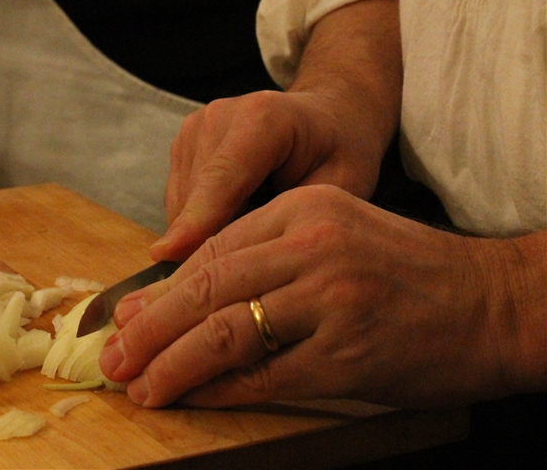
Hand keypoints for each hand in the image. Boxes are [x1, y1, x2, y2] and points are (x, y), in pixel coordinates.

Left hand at [100, 185, 546, 408]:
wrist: (494, 302)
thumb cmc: (407, 272)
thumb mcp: (335, 233)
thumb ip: (266, 254)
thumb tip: (184, 293)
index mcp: (304, 208)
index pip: (213, 252)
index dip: (161, 290)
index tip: (125, 316)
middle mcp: (313, 246)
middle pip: (207, 288)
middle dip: (150, 327)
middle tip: (111, 354)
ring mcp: (330, 299)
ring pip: (225, 331)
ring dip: (172, 363)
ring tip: (137, 383)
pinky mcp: (347, 353)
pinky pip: (264, 375)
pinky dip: (220, 390)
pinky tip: (191, 398)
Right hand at [153, 89, 385, 262]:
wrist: (328, 117)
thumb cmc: (340, 154)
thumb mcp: (337, 188)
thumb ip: (293, 221)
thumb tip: (245, 269)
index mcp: (263, 119)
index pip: (221, 178)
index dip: (195, 221)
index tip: (166, 257)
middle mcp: (219, 118)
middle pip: (193, 196)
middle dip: (200, 246)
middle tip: (223, 298)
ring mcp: (195, 128)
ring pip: (179, 203)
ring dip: (198, 237)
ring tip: (241, 259)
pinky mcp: (182, 143)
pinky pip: (178, 200)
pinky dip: (197, 225)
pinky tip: (232, 233)